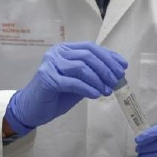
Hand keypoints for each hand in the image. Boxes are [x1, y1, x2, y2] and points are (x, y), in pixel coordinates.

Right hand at [5, 42, 126, 134]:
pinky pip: (73, 82)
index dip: (109, 56)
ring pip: (81, 67)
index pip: (91, 48)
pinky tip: (96, 95)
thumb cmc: (57, 95)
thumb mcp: (79, 82)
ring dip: (98, 79)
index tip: (123, 67)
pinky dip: (87, 88)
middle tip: (116, 81)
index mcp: (65, 49)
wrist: (33, 109)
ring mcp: (50, 64)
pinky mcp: (47, 78)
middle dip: (106, 69)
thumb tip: (117, 72)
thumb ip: (94, 75)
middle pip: (87, 56)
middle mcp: (57, 53)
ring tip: (107, 91)